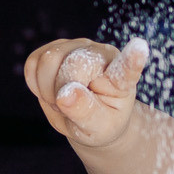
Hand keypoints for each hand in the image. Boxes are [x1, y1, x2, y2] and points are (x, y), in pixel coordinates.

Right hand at [23, 37, 150, 151]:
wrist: (89, 118)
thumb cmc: (100, 124)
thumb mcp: (99, 128)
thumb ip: (86, 112)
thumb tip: (66, 93)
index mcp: (120, 77)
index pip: (126, 68)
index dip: (132, 59)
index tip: (141, 48)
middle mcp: (101, 54)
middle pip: (70, 64)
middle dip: (60, 93)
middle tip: (69, 110)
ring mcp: (77, 46)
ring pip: (48, 60)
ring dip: (46, 89)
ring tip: (62, 101)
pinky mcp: (55, 47)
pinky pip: (33, 62)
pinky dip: (34, 83)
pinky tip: (50, 90)